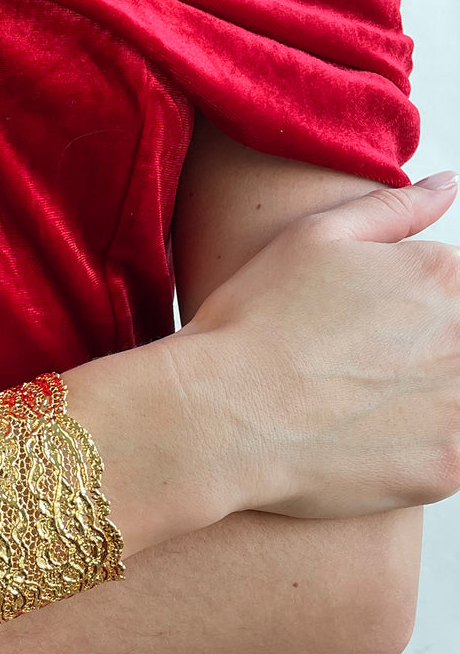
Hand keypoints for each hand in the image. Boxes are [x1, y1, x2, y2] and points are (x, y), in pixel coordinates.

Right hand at [171, 172, 459, 519]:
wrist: (216, 413)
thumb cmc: (252, 322)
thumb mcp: (312, 238)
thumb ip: (393, 209)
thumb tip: (447, 187)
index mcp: (443, 277)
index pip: (452, 290)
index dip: (406, 312)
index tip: (363, 333)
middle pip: (454, 345)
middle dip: (415, 354)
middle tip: (352, 372)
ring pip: (453, 399)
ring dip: (420, 401)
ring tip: (357, 408)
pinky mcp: (449, 467)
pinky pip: (451, 458)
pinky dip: (415, 452)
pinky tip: (361, 444)